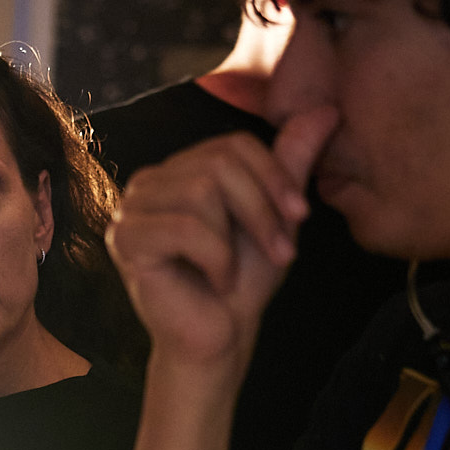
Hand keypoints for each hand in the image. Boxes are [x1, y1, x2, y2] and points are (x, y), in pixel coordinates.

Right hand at [104, 108, 337, 369]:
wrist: (219, 338)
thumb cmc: (242, 281)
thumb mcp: (275, 215)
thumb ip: (291, 162)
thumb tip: (325, 110)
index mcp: (178, 171)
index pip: (230, 145)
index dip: (272, 176)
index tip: (299, 217)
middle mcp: (147, 183)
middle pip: (217, 163)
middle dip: (260, 209)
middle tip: (279, 251)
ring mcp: (129, 210)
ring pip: (200, 191)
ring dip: (236, 238)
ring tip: (237, 270)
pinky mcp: (124, 240)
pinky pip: (184, 227)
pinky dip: (215, 258)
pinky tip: (215, 281)